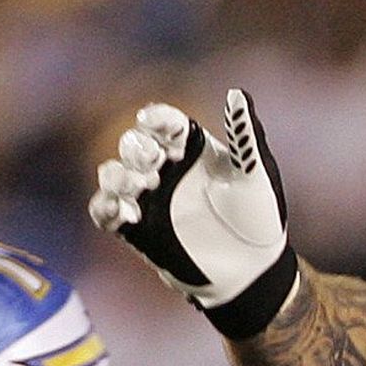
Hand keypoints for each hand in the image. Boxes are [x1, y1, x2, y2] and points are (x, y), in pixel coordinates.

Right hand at [89, 91, 299, 338]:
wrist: (253, 270)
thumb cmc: (259, 218)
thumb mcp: (257, 176)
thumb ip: (245, 137)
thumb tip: (237, 94)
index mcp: (190, 147)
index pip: (163, 122)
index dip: (154, 118)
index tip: (151, 121)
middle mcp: (165, 167)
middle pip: (134, 144)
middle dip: (137, 148)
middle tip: (152, 161)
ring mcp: (148, 197)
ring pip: (114, 175)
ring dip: (117, 176)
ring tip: (136, 185)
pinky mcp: (137, 229)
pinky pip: (106, 212)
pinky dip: (107, 208)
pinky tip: (124, 211)